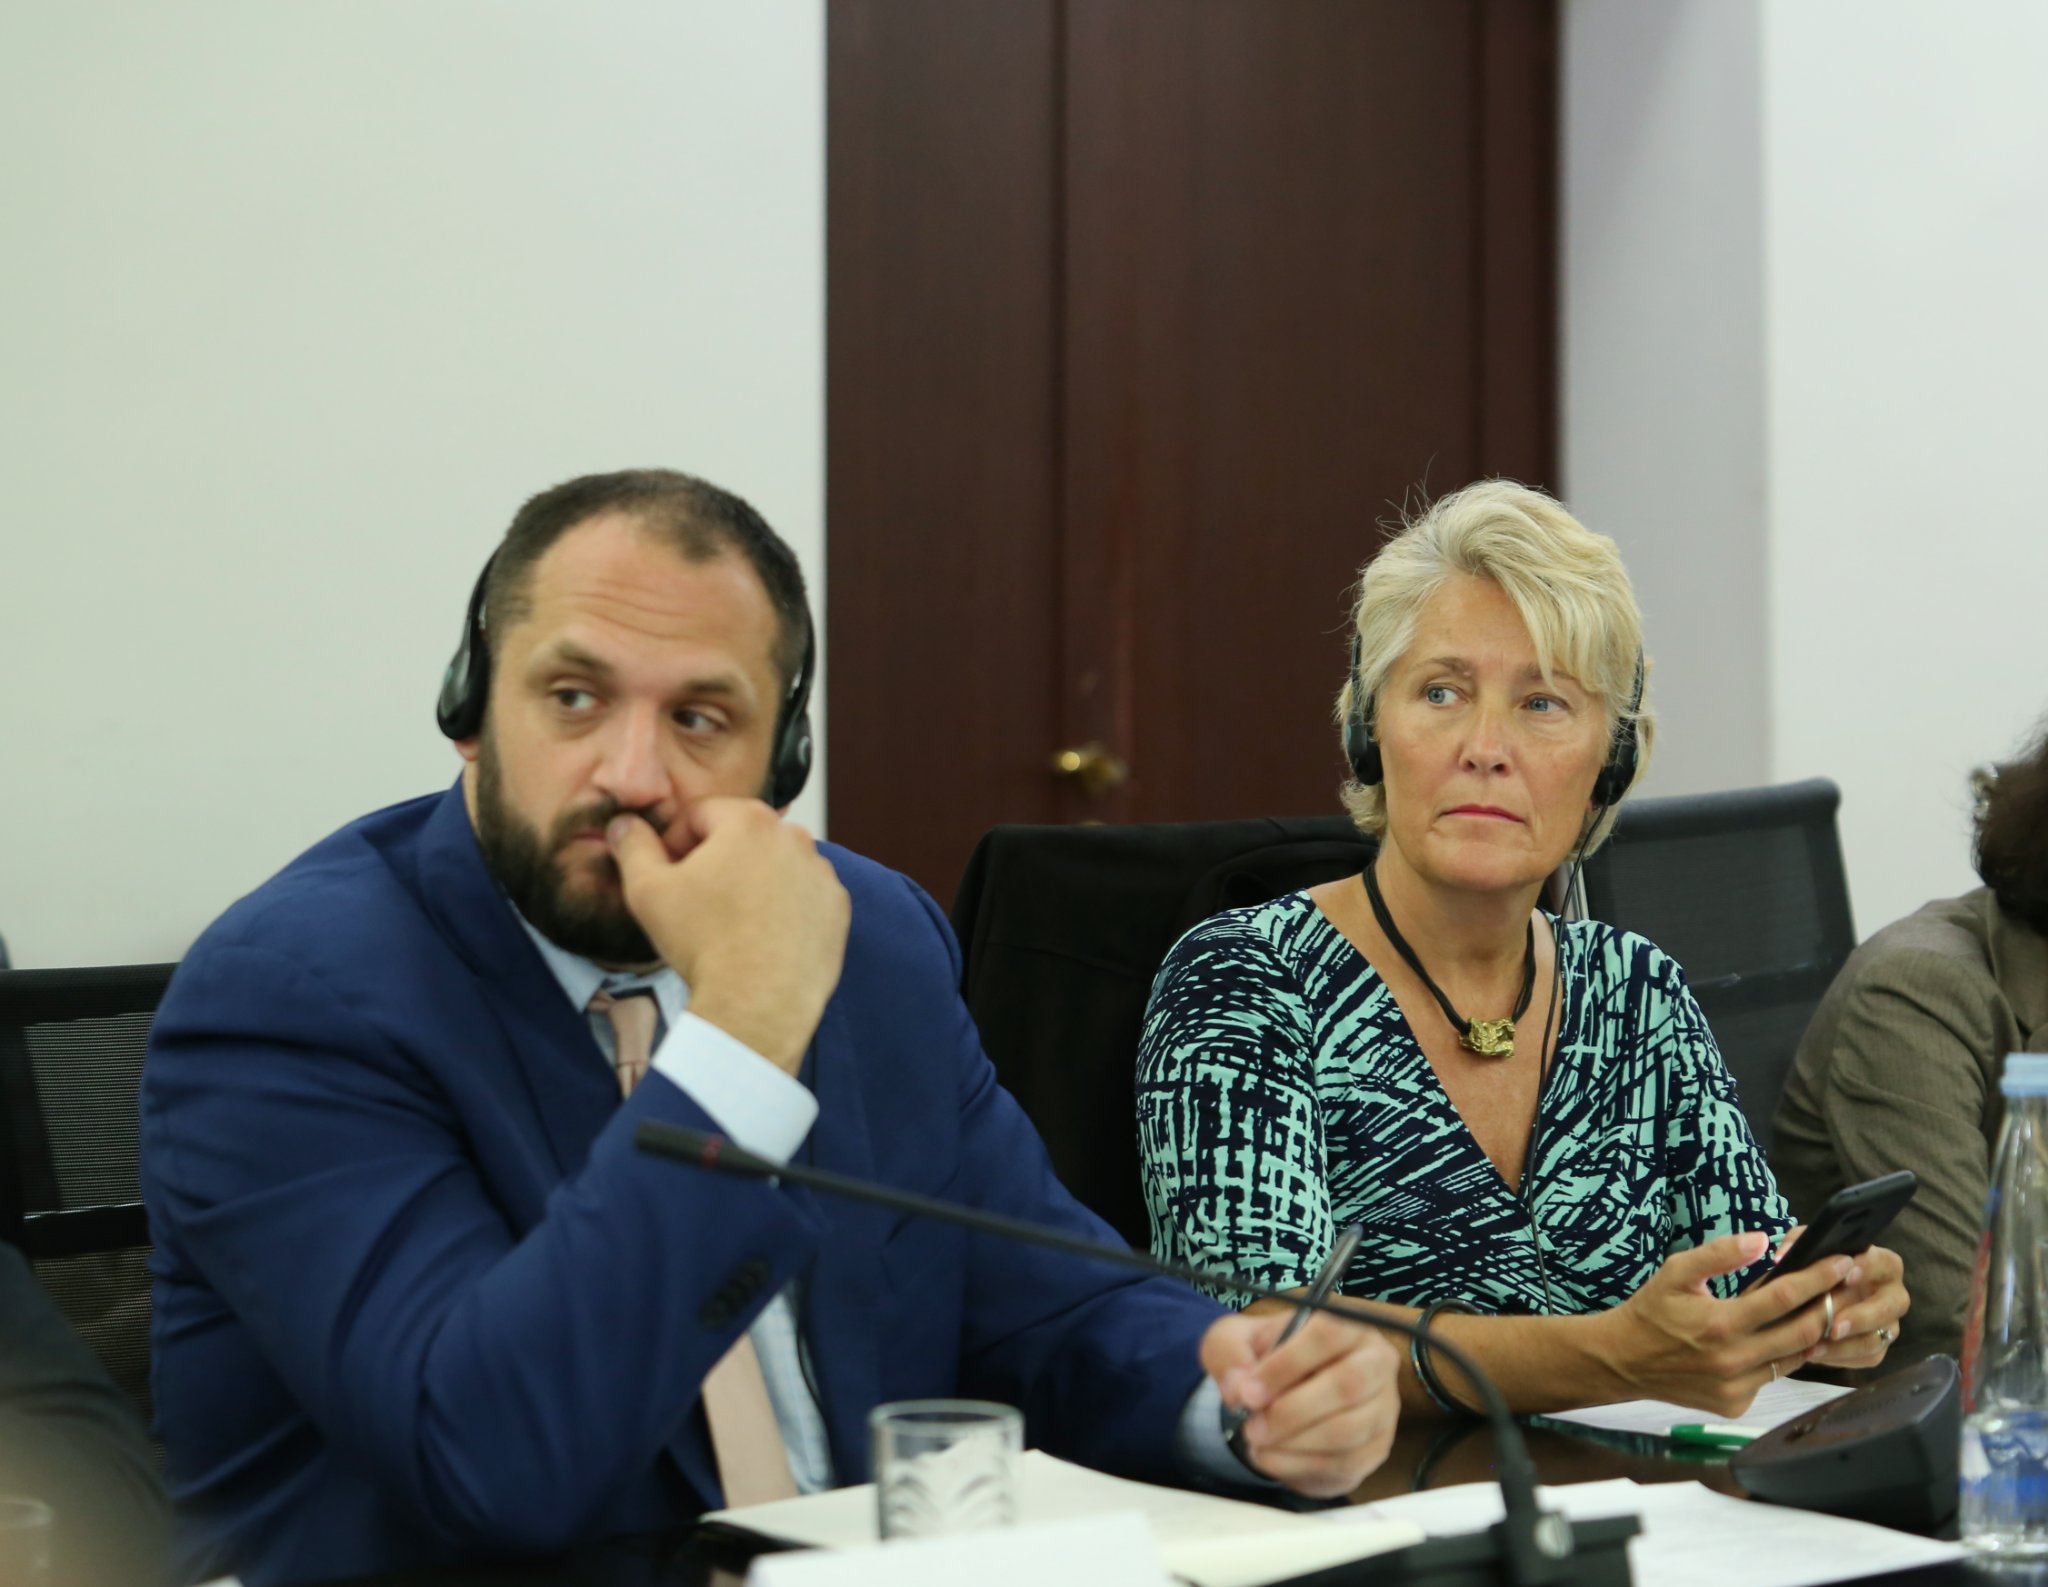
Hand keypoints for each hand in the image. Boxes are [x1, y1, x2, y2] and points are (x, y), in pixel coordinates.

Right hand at [606, 799, 849, 1072]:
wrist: (757, 1003)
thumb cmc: (703, 944)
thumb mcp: (647, 890)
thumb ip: (632, 846)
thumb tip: (624, 823)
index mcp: (748, 820)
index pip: (700, 815)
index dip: (676, 843)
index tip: (669, 876)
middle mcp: (794, 837)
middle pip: (741, 837)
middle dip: (716, 860)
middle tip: (698, 902)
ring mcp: (821, 872)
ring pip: (774, 864)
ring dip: (752, 881)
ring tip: (731, 923)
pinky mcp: (836, 906)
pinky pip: (802, 894)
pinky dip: (784, 907)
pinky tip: (763, 936)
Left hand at [1201, 1307, 1399, 1496]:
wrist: (1282, 1396)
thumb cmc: (1264, 1359)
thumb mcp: (1234, 1341)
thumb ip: (1230, 1353)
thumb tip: (1239, 1387)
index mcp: (1347, 1323)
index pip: (1328, 1334)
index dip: (1286, 1365)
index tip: (1249, 1392)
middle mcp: (1376, 1361)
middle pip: (1347, 1385)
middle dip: (1292, 1411)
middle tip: (1252, 1426)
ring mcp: (1382, 1407)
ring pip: (1347, 1430)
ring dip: (1294, 1442)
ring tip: (1257, 1441)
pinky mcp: (1377, 1447)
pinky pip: (1344, 1462)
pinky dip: (1300, 1465)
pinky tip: (1271, 1457)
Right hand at [1598, 1231, 1850, 1416]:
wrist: (1622, 1361)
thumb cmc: (1651, 1311)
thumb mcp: (1676, 1271)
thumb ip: (1720, 1254)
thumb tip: (1763, 1240)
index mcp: (1720, 1322)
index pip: (1785, 1297)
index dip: (1818, 1277)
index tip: (1841, 1261)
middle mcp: (1732, 1359)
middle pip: (1804, 1332)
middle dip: (1831, 1305)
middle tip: (1846, 1285)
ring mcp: (1736, 1387)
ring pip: (1794, 1359)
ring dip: (1814, 1334)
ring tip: (1826, 1309)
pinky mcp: (1735, 1404)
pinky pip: (1772, 1379)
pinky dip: (1781, 1358)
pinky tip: (1782, 1339)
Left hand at [1802, 1242, 1909, 1369]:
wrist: (1813, 1300)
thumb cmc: (1816, 1269)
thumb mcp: (1808, 1251)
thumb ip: (1798, 1244)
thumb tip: (1782, 1257)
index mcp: (1882, 1264)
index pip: (1885, 1263)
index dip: (1868, 1268)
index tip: (1845, 1275)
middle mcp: (1892, 1294)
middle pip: (1890, 1305)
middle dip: (1862, 1316)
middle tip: (1834, 1325)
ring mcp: (1889, 1323)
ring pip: (1877, 1337)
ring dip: (1846, 1344)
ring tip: (1814, 1347)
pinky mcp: (1880, 1346)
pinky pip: (1869, 1356)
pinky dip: (1842, 1357)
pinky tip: (1815, 1355)